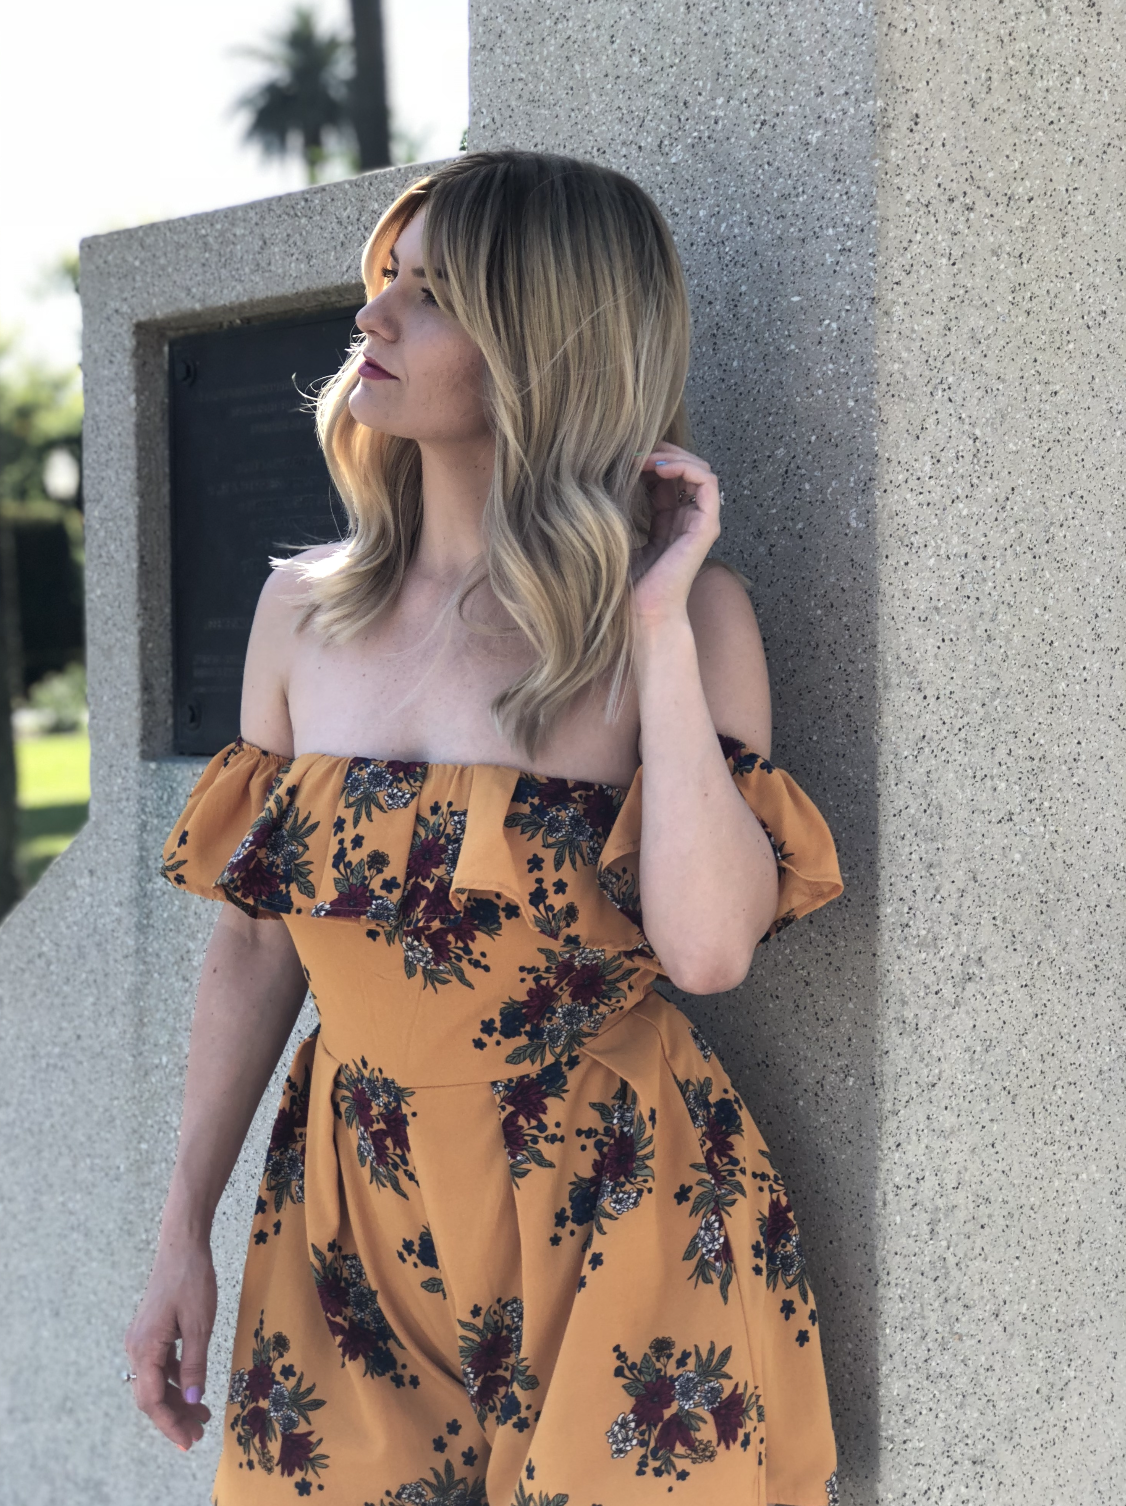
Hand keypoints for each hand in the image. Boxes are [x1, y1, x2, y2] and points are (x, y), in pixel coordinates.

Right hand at [124, 1238, 215, 1450]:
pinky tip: (193, 1388)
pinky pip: (159, 1366)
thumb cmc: (192, 1280)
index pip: (152, 1400)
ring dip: (176, 1401)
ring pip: (155, 1382)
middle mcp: (136, 1348)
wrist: (182, 1245)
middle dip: (173, 1417)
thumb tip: (194, 1399)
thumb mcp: (199, 1324)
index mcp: (144, 1349)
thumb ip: (194, 1364)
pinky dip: (175, 1381)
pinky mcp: (150, 1332)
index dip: (170, 1424)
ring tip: (201, 1416)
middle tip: (198, 1434)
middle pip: (150, 1395)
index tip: (189, 1440)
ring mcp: (141, 1340)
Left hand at [631, 442, 722, 625]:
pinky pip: (707, 482)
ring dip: (673, 455)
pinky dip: (685, 466)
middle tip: (635, 447)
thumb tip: (604, 473)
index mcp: (667, 522)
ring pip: (699, 469)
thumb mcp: (617, 536)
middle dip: (661, 451)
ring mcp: (699, 522)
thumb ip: (620, 507)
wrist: (642, 615)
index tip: (622, 456)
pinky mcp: (706, 527)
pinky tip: (658, 468)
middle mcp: (686, 520)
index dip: (648, 459)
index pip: (666, 477)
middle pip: (685, 468)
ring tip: (646, 456)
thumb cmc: (625, 585)